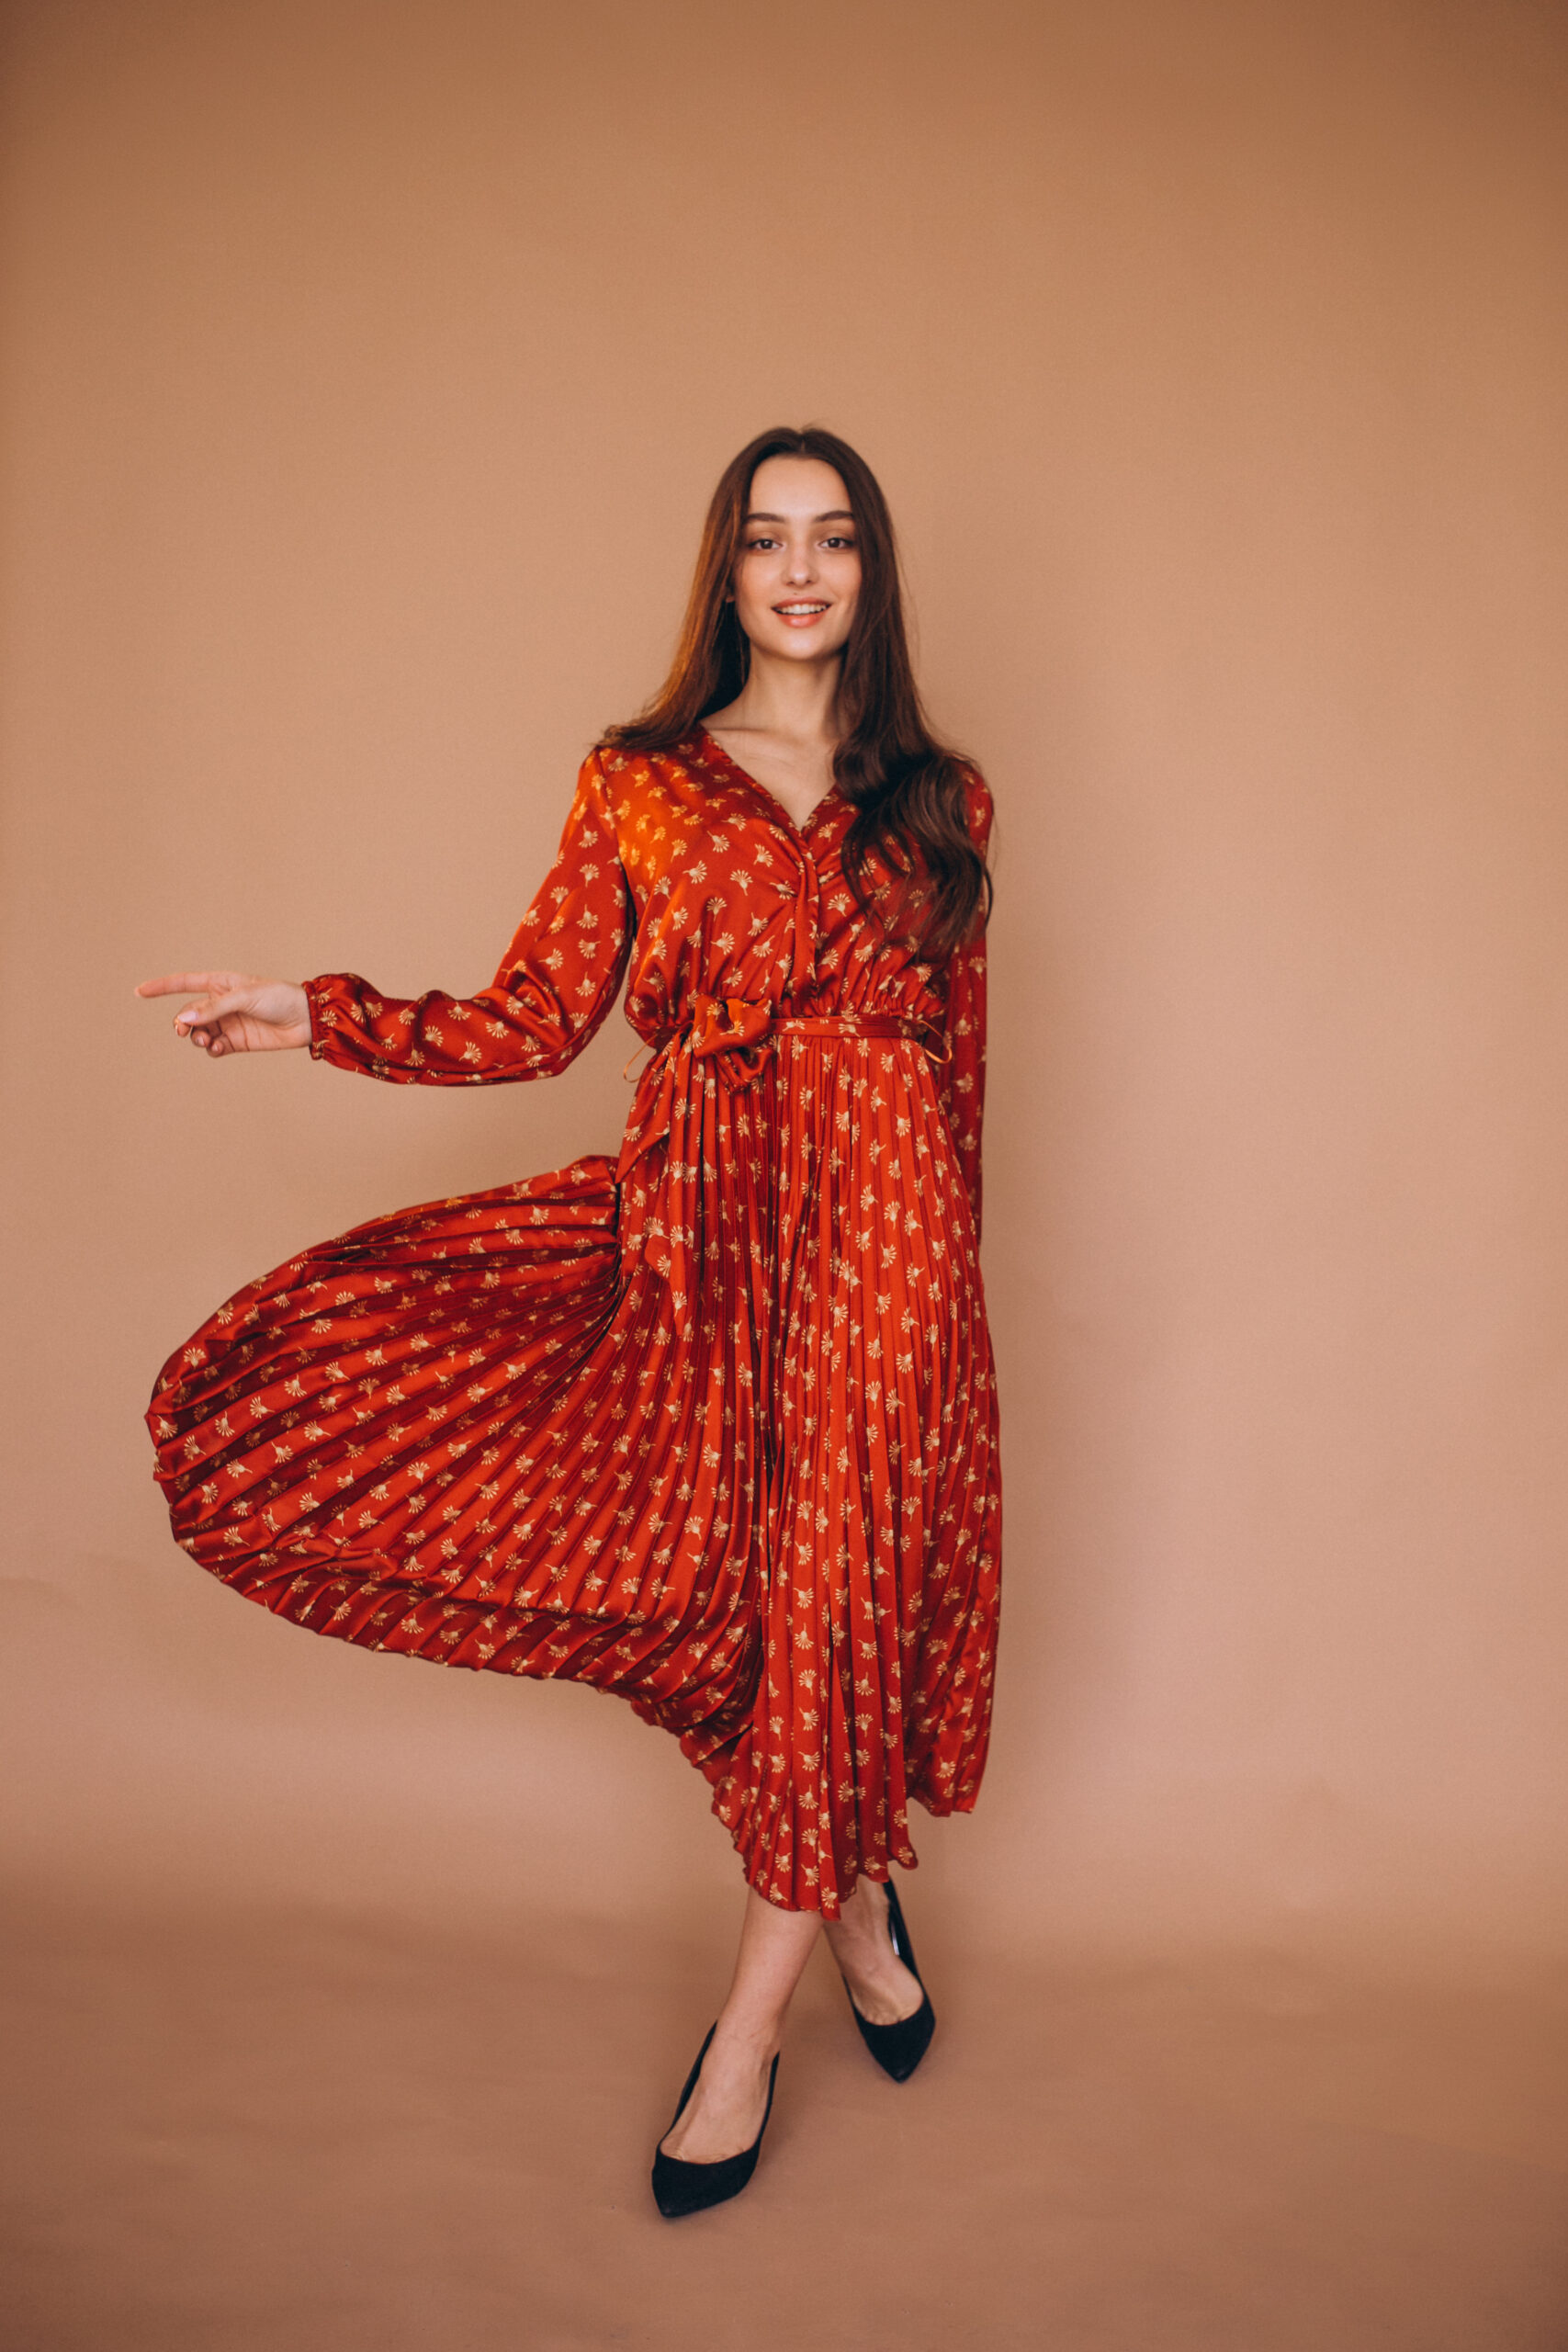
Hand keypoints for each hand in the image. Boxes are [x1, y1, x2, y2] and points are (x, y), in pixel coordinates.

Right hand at [135, 970, 311, 1057]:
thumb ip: (213, 1008)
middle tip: (183, 1032)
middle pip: (189, 1014)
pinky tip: (217, 1049)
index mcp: (220, 983)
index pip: (183, 983)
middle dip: (182, 1023)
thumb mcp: (244, 997)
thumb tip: (184, 1018)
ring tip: (206, 1041)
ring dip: (197, 1038)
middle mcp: (221, 1003)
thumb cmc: (278, 998)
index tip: (138, 992)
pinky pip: (214, 1047)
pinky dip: (211, 1050)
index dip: (161, 987)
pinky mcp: (237, 1042)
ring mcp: (228, 1023)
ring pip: (200, 1033)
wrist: (306, 1018)